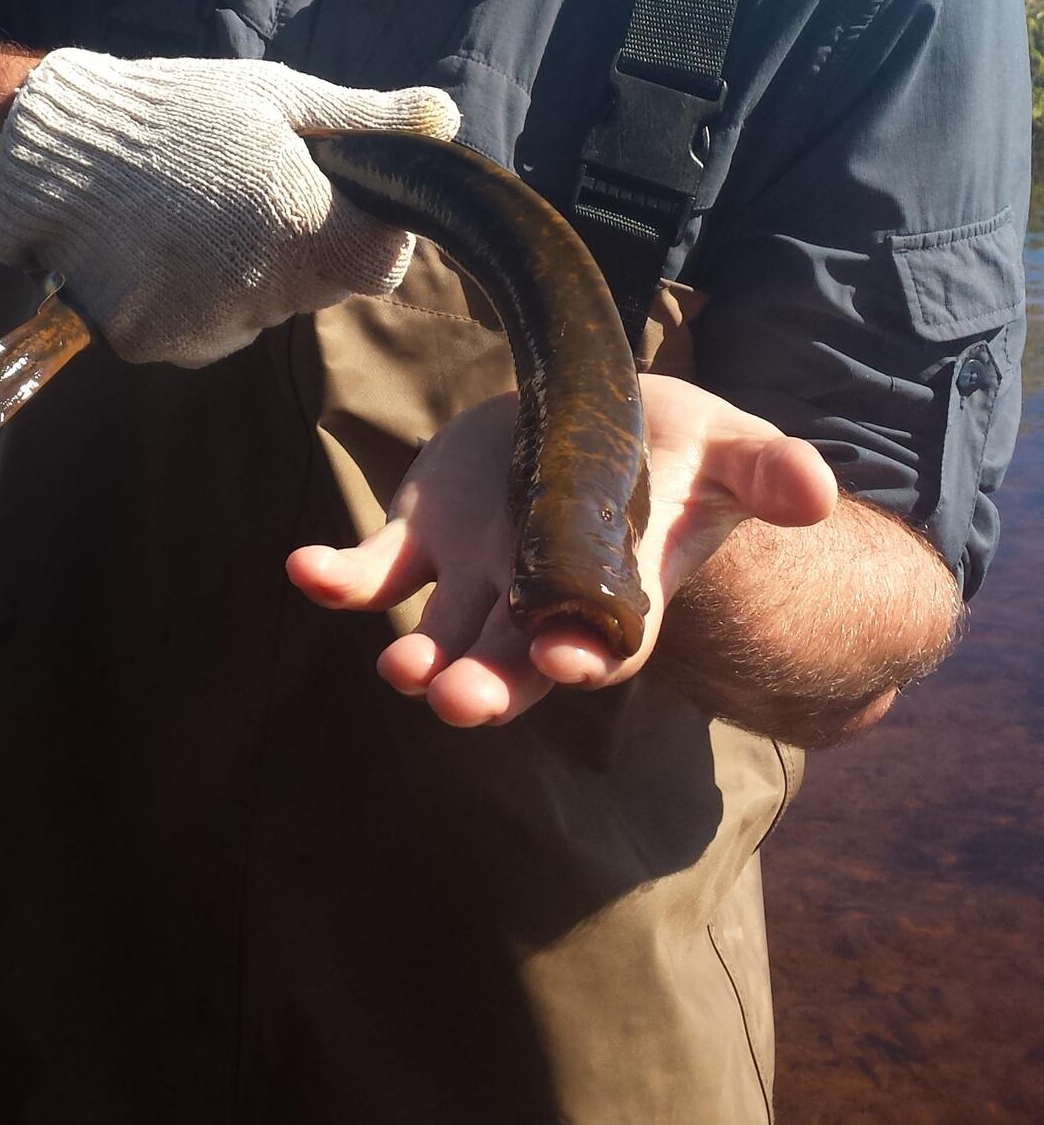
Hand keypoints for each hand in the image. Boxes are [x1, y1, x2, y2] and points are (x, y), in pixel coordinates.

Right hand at [0, 50, 458, 366]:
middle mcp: (258, 285)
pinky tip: (164, 248)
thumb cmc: (176, 108)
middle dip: (310, 245)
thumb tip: (448, 118)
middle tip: (252, 190)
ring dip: (253, 275)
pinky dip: (199, 299)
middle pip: (326, 288)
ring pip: (268, 312)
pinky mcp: (156, 345)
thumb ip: (368, 120)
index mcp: (299, 219)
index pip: (385, 264)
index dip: (371, 230)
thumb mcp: (276, 95)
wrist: (49, 151)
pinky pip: (209, 330)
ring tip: (198, 213)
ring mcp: (204, 323)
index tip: (335, 195)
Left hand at [287, 376, 836, 726]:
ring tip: (400, 667)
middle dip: (489, 684)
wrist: (605, 424)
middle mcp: (542, 603)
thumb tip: (817, 490)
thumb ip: (772, 472)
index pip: (602, 642)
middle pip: (511, 663)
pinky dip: (341, 577)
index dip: (584, 649)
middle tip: (461, 700)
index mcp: (621, 596)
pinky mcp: (425, 537)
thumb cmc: (682, 453)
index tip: (566, 656)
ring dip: (419, 654)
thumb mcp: (734, 450)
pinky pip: (375, 569)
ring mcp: (478, 577)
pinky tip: (306, 569)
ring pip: (441, 634)